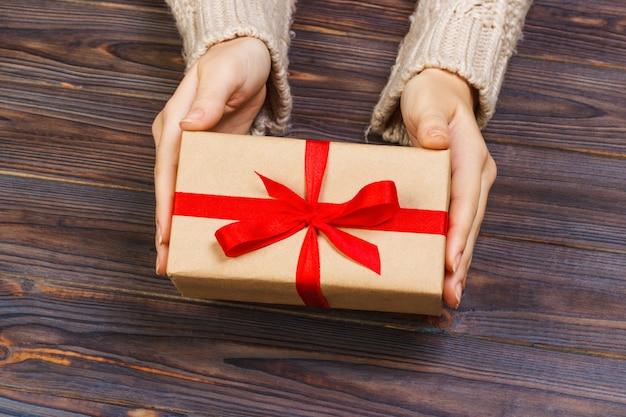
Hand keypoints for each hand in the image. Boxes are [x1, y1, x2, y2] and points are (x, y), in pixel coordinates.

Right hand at [152, 37, 270, 274]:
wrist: (248, 59)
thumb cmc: (235, 62)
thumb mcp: (224, 75)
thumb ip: (209, 100)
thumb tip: (191, 126)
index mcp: (175, 124)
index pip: (167, 169)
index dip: (166, 203)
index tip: (166, 234)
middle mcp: (178, 141)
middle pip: (170, 189)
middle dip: (167, 227)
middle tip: (165, 264)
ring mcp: (194, 151)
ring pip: (183, 194)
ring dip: (181, 226)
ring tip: (177, 261)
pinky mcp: (211, 156)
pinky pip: (203, 187)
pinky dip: (200, 211)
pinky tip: (203, 232)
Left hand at [401, 68, 496, 308]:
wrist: (438, 95)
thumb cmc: (429, 97)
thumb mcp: (426, 101)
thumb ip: (430, 120)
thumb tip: (437, 141)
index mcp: (471, 154)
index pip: (465, 197)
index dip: (458, 229)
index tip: (449, 258)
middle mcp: (476, 176)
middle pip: (470, 223)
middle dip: (460, 259)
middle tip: (450, 294)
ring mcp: (469, 188)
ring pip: (465, 231)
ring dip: (457, 264)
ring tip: (448, 298)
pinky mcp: (457, 196)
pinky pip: (455, 228)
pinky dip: (450, 253)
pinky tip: (443, 277)